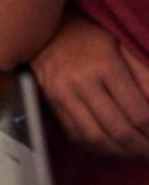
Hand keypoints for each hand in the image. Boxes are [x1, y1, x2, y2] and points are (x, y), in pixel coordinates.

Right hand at [33, 15, 148, 157]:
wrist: (46, 32)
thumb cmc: (91, 39)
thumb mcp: (124, 49)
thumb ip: (146, 79)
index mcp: (107, 67)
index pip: (138, 112)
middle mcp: (82, 83)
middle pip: (118, 129)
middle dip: (141, 147)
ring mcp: (63, 95)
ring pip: (96, 138)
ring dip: (120, 152)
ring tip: (135, 152)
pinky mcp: (52, 103)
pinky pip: (76, 135)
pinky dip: (97, 148)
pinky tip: (111, 147)